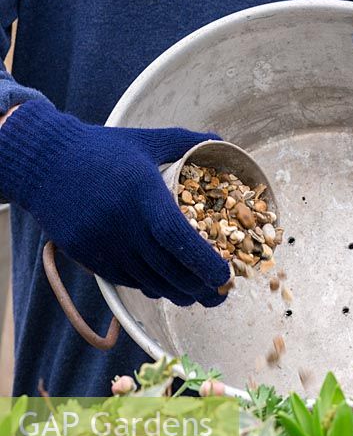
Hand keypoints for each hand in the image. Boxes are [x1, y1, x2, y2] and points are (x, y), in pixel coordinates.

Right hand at [0, 100, 230, 306]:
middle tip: (219, 295)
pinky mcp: (88, 256)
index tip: (224, 277)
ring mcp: (103, 243)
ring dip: (177, 294)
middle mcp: (123, 223)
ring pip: (149, 282)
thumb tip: (219, 140)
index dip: (204, 263)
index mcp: (142, 192)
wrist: (44, 163)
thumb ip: (184, 141)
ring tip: (195, 295)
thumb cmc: (101, 150)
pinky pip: (127, 281)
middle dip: (199, 289)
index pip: (178, 238)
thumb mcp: (144, 140)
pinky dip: (149, 287)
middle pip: (169, 270)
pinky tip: (163, 286)